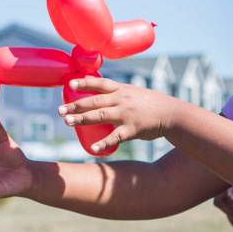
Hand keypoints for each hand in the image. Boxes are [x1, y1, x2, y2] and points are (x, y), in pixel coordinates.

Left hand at [59, 76, 178, 153]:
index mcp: (122, 90)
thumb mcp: (135, 92)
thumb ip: (119, 93)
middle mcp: (122, 100)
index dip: (84, 83)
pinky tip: (93, 148)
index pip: (99, 84)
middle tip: (60, 111)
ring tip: (67, 122)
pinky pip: (115, 137)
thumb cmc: (153, 104)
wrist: (173, 114)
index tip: (69, 85)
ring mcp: (126, 114)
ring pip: (100, 115)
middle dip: (75, 106)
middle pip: (94, 101)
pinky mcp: (132, 129)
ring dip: (82, 119)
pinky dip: (103, 143)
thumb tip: (103, 93)